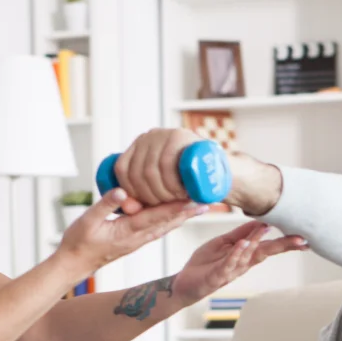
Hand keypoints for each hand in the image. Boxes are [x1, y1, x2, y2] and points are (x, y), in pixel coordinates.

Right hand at [57, 188, 206, 275]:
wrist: (74, 264)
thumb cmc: (78, 243)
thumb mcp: (87, 220)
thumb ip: (106, 205)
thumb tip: (124, 191)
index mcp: (128, 231)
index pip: (157, 216)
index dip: (177, 207)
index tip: (194, 200)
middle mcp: (137, 237)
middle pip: (167, 222)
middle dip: (187, 212)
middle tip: (208, 201)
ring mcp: (136, 241)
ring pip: (164, 226)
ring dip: (182, 216)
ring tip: (199, 207)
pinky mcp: (134, 241)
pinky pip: (157, 229)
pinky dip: (170, 221)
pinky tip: (177, 216)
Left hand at [114, 128, 283, 215]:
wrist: (219, 172)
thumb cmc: (187, 184)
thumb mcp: (160, 189)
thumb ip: (142, 196)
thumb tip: (125, 207)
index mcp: (139, 145)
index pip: (122, 169)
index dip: (130, 192)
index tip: (144, 205)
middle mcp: (149, 135)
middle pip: (136, 171)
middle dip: (150, 196)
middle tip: (166, 205)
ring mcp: (165, 133)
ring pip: (150, 170)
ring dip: (162, 192)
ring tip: (175, 199)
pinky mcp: (181, 136)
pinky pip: (166, 163)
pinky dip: (171, 182)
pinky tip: (180, 191)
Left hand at [173, 222, 307, 304]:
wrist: (184, 282)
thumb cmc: (205, 263)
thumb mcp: (223, 243)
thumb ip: (241, 233)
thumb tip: (260, 221)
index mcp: (245, 255)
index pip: (269, 246)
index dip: (286, 241)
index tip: (304, 236)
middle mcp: (242, 264)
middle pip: (265, 253)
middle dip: (283, 246)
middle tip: (301, 240)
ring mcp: (230, 271)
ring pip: (247, 256)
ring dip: (256, 242)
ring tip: (266, 228)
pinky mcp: (217, 276)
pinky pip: (228, 264)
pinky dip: (236, 254)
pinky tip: (243, 244)